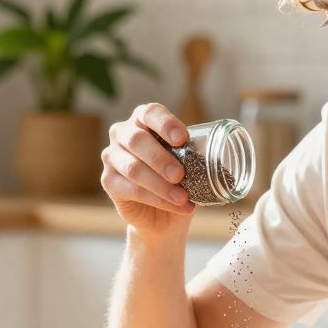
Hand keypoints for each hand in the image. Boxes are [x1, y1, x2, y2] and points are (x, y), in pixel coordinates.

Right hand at [101, 103, 195, 234]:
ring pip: (133, 168)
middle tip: (180, 175)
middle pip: (137, 140)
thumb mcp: (189, 162)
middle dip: (161, 159)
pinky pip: (131, 190)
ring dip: (160, 185)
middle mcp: (123, 133)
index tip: (182, 139)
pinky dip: (157, 199)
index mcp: (144, 120)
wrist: (163, 214)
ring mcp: (112, 157)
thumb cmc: (178, 180)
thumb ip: (194, 154)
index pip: (150, 113)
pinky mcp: (108, 181)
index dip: (165, 124)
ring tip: (183, 197)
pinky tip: (176, 206)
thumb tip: (218, 156)